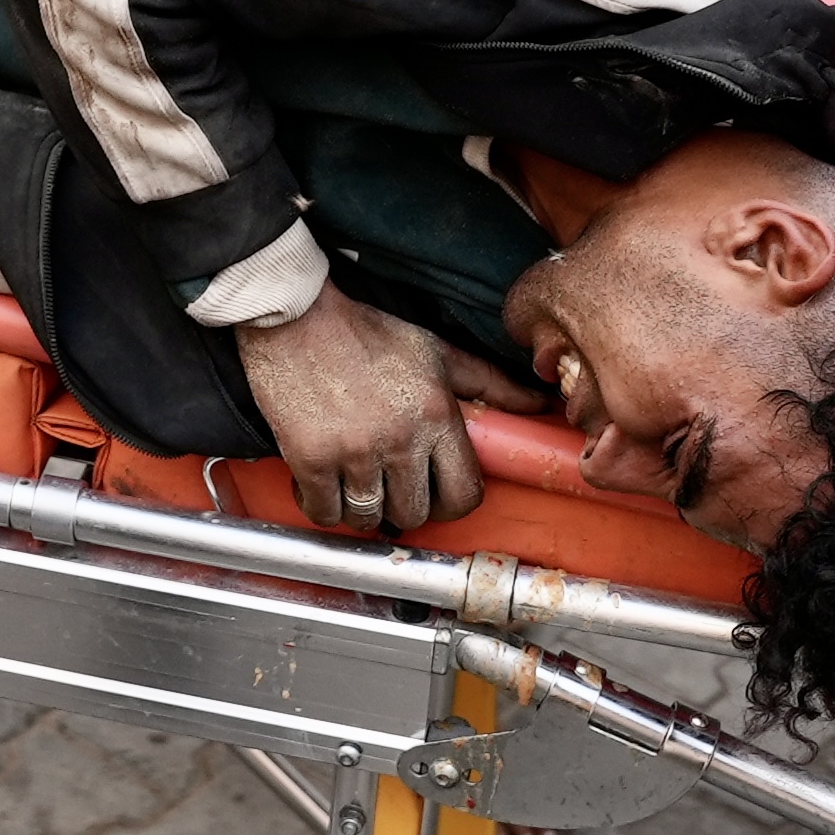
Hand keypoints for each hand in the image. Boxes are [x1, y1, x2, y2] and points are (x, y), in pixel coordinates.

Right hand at [235, 284, 524, 532]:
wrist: (296, 316)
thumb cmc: (366, 332)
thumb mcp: (436, 352)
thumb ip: (490, 383)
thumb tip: (538, 404)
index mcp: (437, 414)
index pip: (465, 494)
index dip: (452, 504)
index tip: (436, 496)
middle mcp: (401, 439)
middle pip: (415, 513)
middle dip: (404, 507)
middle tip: (389, 486)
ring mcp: (354, 452)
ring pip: (368, 518)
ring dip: (361, 509)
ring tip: (355, 483)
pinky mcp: (310, 457)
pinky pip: (324, 513)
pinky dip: (323, 507)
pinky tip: (322, 483)